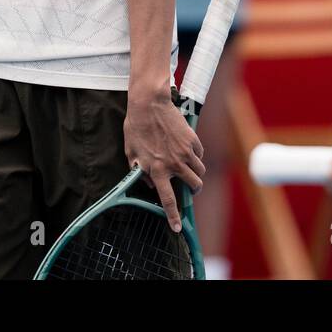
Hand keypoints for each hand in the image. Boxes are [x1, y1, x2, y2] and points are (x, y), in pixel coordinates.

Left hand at [123, 92, 205, 232]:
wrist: (149, 104)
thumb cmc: (137, 127)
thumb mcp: (131, 152)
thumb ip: (139, 170)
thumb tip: (150, 182)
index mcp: (157, 170)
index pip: (168, 199)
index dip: (173, 216)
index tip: (178, 227)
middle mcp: (174, 164)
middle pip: (195, 186)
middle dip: (194, 190)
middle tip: (190, 187)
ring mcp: (186, 152)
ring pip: (201, 171)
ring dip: (196, 173)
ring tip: (188, 167)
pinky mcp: (193, 140)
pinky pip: (200, 154)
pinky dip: (196, 155)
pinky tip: (187, 149)